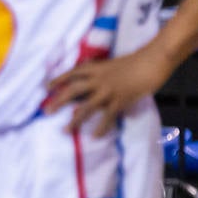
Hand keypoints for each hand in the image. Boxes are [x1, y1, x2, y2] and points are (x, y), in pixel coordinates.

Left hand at [45, 45, 173, 135]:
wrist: (151, 61)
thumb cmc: (135, 62)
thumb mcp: (112, 65)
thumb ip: (100, 75)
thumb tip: (89, 88)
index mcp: (96, 67)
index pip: (72, 73)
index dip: (58, 79)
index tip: (46, 87)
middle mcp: (98, 79)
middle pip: (73, 90)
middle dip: (58, 101)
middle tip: (46, 111)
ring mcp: (108, 90)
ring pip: (86, 107)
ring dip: (75, 120)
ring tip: (65, 130)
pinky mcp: (120, 99)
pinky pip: (107, 116)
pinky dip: (101, 127)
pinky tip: (94, 136)